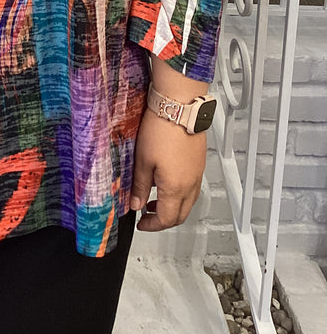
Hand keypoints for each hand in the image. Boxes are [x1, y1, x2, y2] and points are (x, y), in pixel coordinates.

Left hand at [129, 107, 205, 232]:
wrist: (179, 107)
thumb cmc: (161, 131)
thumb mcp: (142, 160)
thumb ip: (139, 186)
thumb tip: (135, 204)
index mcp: (176, 188)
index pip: (167, 219)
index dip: (152, 225)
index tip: (141, 223)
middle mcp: (191, 185)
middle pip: (181, 215)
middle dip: (164, 220)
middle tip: (148, 215)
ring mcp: (197, 174)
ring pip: (188, 202)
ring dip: (173, 207)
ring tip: (154, 199)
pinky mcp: (199, 163)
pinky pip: (192, 187)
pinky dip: (180, 193)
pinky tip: (166, 182)